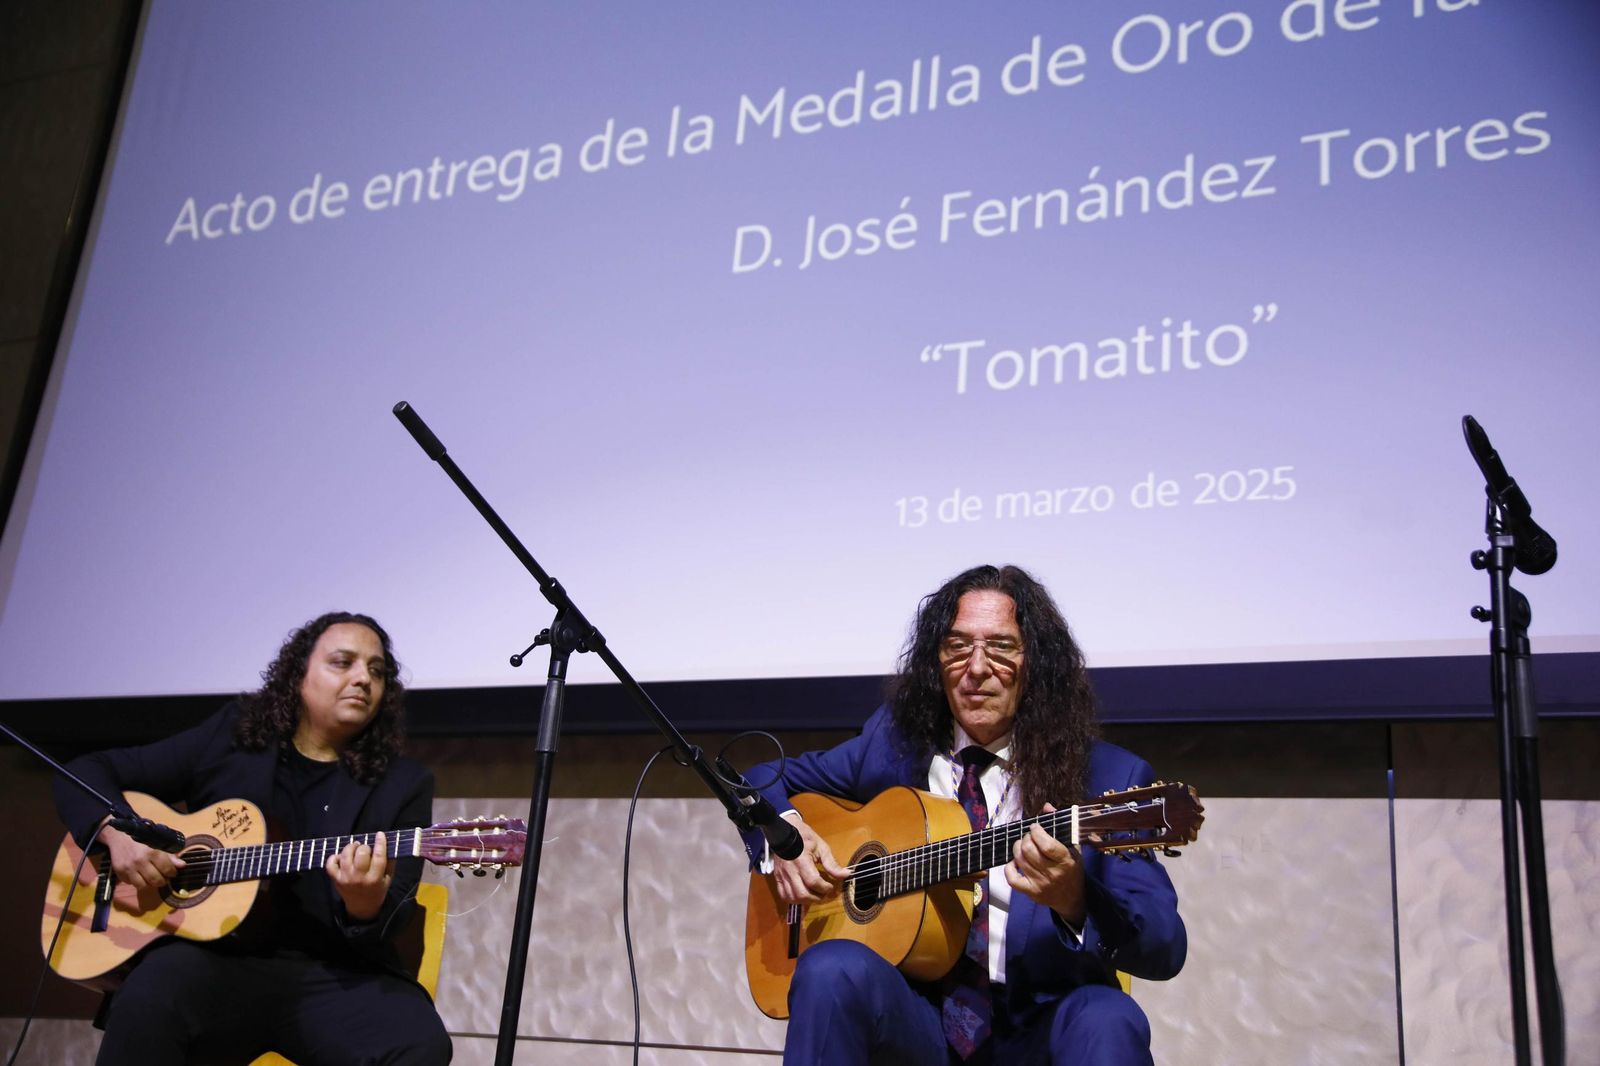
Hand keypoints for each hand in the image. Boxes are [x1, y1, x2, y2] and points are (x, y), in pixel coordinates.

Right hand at [101, 824, 185, 890]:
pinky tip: (140, 875)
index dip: (172, 873)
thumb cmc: (141, 838)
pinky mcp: (120, 872)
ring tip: (152, 878)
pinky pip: (131, 884)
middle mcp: (140, 861)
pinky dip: (137, 882)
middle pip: (156, 880)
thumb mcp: (158, 842)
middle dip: (162, 881)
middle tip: (163, 877)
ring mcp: (129, 868)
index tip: (172, 872)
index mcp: (152, 852)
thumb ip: (170, 855)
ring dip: (149, 884)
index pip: (167, 869)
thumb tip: (182, 865)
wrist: (119, 836)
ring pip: (143, 886)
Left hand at [326, 831, 390, 921]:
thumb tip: (388, 844)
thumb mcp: (388, 878)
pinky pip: (330, 864)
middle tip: (366, 848)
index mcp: (375, 878)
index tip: (380, 834)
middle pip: (361, 854)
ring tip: (355, 846)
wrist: (362, 907)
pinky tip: (341, 856)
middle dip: (364, 847)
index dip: (380, 843)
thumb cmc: (377, 890)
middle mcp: (359, 878)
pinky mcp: (336, 879)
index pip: (378, 857)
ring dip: (351, 847)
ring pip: (346, 856)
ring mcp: (346, 878)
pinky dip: (334, 857)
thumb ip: (389, 862)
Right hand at [772, 819, 848, 904]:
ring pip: (792, 897)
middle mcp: (790, 870)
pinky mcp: (777, 877)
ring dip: (806, 901)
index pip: (813, 881)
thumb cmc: (805, 837)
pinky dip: (793, 900)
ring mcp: (782, 874)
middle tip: (824, 893)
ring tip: (814, 895)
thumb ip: (832, 864)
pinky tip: (802, 896)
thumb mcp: (821, 847)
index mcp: (802, 860)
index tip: (831, 887)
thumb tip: (846, 875)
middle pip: (802, 894)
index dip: (825, 888)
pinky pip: (783, 895)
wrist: (785, 831)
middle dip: (817, 898)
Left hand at [1005, 803, 1086, 925]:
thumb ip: (1059, 826)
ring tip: (1023, 845)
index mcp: (1066, 861)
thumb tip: (1046, 806)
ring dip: (1018, 847)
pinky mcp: (1030, 892)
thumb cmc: (1072, 869)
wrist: (1072, 898)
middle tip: (1029, 836)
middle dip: (1026, 838)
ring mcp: (1040, 884)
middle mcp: (1052, 873)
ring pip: (1020, 860)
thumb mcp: (1073, 848)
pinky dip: (1009, 867)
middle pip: (1029, 850)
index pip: (1047, 845)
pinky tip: (1015, 861)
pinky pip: (1012, 879)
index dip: (1036, 832)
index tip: (1034, 826)